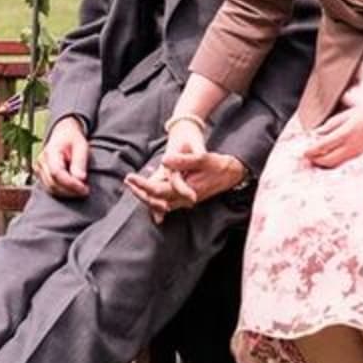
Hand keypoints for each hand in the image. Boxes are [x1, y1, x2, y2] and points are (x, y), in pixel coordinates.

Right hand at [34, 116, 89, 197]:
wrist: (63, 134)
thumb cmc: (73, 139)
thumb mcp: (81, 146)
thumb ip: (80, 162)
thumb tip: (80, 179)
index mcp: (50, 152)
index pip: (57, 173)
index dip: (70, 184)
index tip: (84, 188)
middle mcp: (41, 161)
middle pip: (53, 183)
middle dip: (70, 191)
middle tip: (86, 191)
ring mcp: (39, 169)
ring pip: (51, 189)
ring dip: (67, 193)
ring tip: (81, 190)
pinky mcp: (41, 175)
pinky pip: (50, 189)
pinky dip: (62, 192)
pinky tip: (73, 190)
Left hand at [125, 151, 246, 223]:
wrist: (234, 173)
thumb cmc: (219, 165)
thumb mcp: (203, 158)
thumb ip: (184, 161)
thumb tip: (165, 160)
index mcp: (185, 191)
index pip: (157, 191)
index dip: (141, 186)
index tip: (130, 178)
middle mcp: (184, 200)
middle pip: (155, 201)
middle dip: (140, 192)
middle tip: (128, 181)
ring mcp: (186, 201)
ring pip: (160, 203)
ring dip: (146, 196)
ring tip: (133, 185)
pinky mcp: (187, 198)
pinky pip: (168, 202)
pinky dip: (156, 200)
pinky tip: (149, 196)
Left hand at [302, 103, 362, 168]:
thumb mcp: (349, 113)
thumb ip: (332, 123)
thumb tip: (318, 132)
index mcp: (346, 133)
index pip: (323, 146)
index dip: (312, 150)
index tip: (303, 153)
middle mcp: (351, 145)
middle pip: (328, 160)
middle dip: (316, 160)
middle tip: (308, 158)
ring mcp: (357, 152)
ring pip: (336, 163)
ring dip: (324, 163)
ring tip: (316, 159)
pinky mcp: (362, 155)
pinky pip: (344, 162)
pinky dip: (334, 162)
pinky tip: (330, 158)